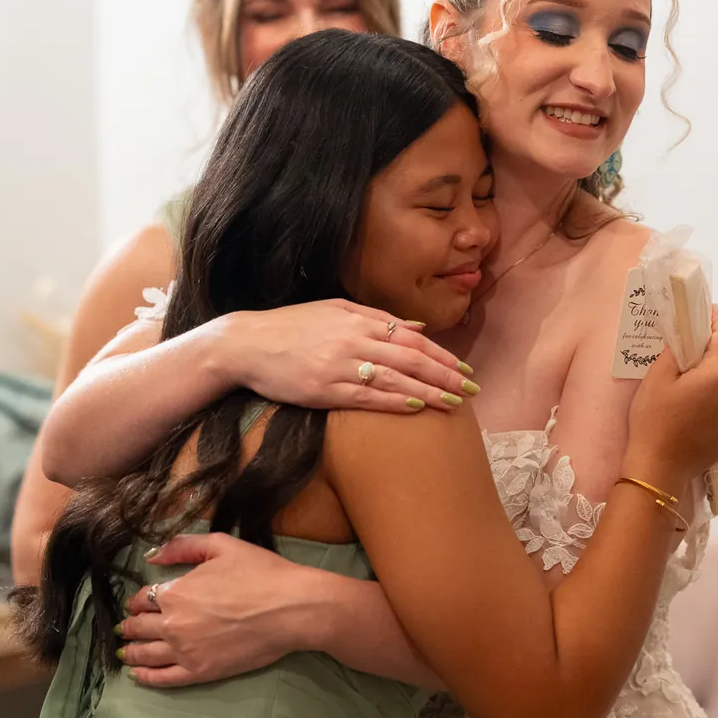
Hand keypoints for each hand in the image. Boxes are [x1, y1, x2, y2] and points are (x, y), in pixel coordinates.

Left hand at [116, 532, 325, 686]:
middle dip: (130, 626)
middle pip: (139, 627)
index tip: (139, 602)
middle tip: (126, 628)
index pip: (144, 598)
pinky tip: (136, 675)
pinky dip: (145, 677)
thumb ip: (183, 546)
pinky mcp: (200, 672)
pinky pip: (163, 678)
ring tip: (124, 652)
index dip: (139, 600)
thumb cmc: (261, 573)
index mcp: (175, 592)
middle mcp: (172, 623)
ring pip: (145, 654)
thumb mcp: (222, 546)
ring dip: (130, 651)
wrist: (290, 608)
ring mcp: (184, 651)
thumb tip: (151, 555)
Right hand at [216, 299, 474, 413]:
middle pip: (411, 357)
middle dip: (445, 374)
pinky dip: (393, 400)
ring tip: (454, 402)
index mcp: (358, 320)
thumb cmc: (292, 327)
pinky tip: (416, 406)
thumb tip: (418, 328)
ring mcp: (339, 365)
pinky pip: (366, 395)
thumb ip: (378, 318)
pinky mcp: (324, 389)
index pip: (412, 338)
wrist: (245, 344)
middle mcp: (353, 340)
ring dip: (428, 391)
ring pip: (395, 377)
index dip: (442, 355)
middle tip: (471, 389)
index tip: (465, 369)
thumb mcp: (335, 311)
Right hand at [623, 305, 717, 485]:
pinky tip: (703, 399)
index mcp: (717, 374)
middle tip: (699, 341)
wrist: (659, 467)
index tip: (710, 311)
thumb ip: (676, 350)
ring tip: (698, 372)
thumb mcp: (657, 377)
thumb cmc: (653, 419)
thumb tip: (687, 335)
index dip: (717, 322)